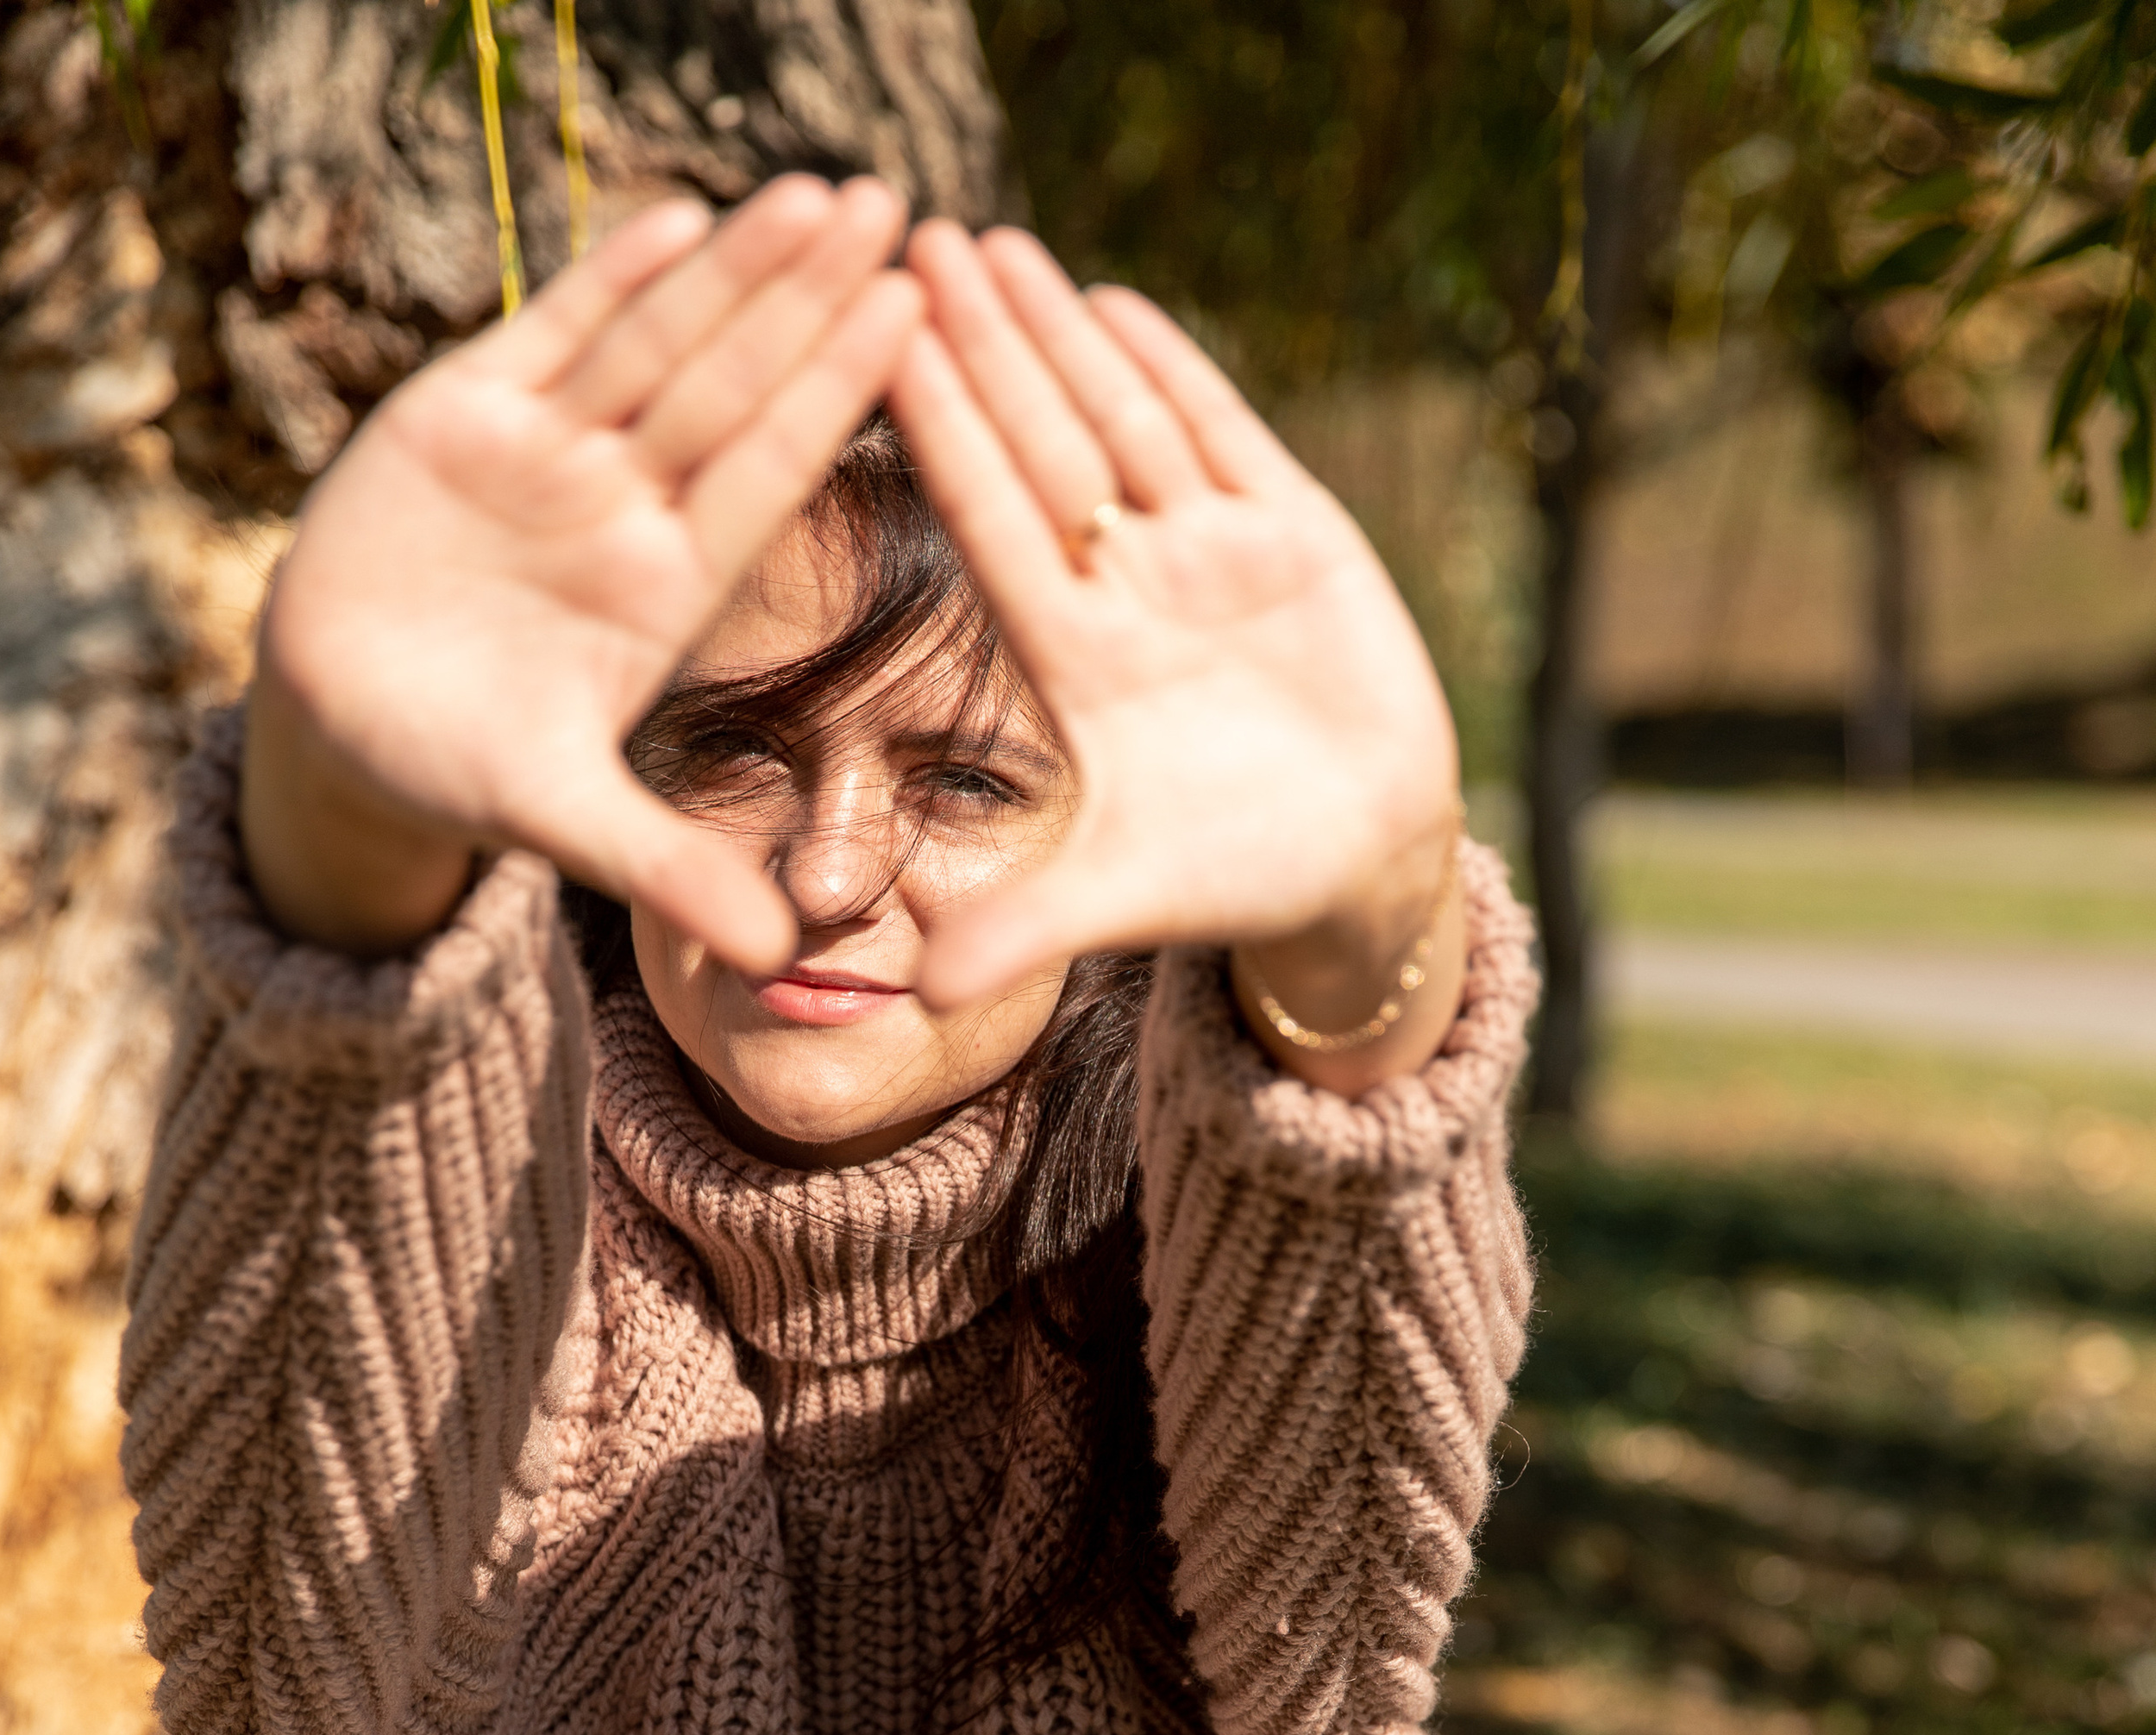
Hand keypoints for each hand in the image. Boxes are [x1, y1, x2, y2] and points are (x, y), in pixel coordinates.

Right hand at [242, 178, 921, 961]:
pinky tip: (678, 217)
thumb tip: (779, 961)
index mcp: (665, 591)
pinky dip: (609, 277)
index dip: (835, 398)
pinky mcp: (466, 414)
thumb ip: (669, 871)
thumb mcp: (564, 823)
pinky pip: (554, 332)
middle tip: (906, 211)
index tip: (915, 325)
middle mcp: (625, 508)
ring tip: (821, 194)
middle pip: (734, 386)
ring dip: (736, 268)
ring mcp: (551, 454)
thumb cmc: (459, 770)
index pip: (768, 476)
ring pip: (658, 341)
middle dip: (812, 300)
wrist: (339, 725)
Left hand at [889, 228, 1463, 1067]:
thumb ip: (1023, 930)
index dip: (938, 433)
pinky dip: (1173, 372)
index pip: (990, 523)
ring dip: (1055, 335)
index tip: (872, 346)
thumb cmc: (1236, 878)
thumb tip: (923, 995)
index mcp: (1075, 657)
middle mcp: (1128, 588)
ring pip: (1117, 420)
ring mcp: (1210, 553)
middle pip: (1037, 446)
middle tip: (904, 241)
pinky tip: (1113, 303)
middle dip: (977, 348)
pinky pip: (1221, 436)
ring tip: (988, 242)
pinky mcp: (1296, 537)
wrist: (1359, 863)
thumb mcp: (1121, 903)